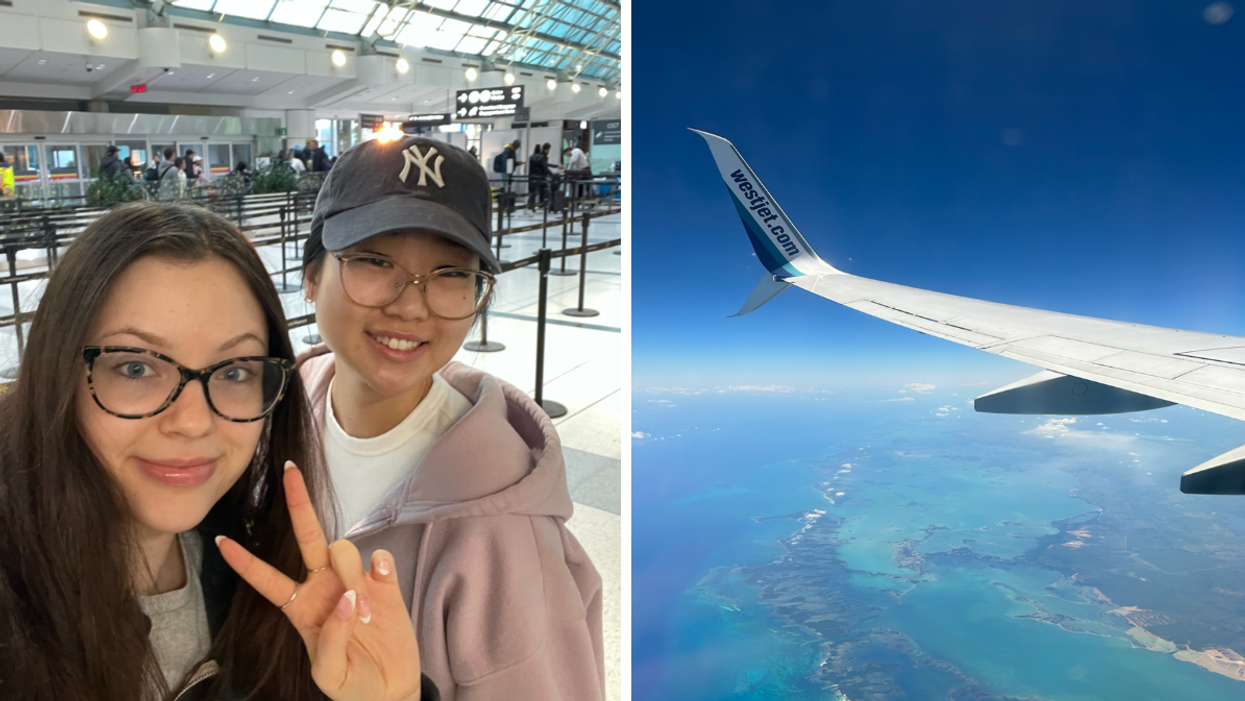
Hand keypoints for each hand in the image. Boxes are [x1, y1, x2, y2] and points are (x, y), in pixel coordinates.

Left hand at [216, 461, 421, 700]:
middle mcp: (323, 586)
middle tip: (289, 471)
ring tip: (366, 616)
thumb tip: (348, 598)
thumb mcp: (327, 673)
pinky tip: (381, 584)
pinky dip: (378, 568)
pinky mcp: (385, 581)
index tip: (222, 541)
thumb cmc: (350, 682)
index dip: (245, 563)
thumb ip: (331, 638)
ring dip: (351, 577)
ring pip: (343, 549)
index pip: (267, 580)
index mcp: (300, 608)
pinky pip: (378, 557)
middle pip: (307, 537)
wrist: (389, 689)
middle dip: (298, 504)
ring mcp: (355, 580)